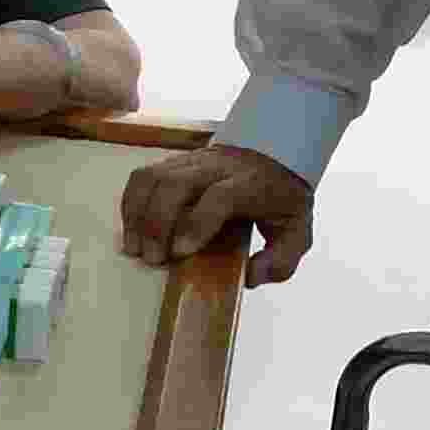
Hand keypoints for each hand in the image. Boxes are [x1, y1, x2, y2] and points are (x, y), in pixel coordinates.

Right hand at [121, 145, 314, 284]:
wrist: (276, 153)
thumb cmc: (281, 199)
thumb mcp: (298, 231)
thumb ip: (282, 259)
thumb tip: (251, 276)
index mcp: (251, 184)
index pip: (220, 196)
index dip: (197, 223)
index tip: (180, 253)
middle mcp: (218, 167)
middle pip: (176, 183)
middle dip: (158, 222)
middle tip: (152, 258)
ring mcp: (193, 161)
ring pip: (154, 176)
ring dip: (138, 213)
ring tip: (135, 247)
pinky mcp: (175, 163)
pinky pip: (144, 176)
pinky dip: (132, 202)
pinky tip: (132, 228)